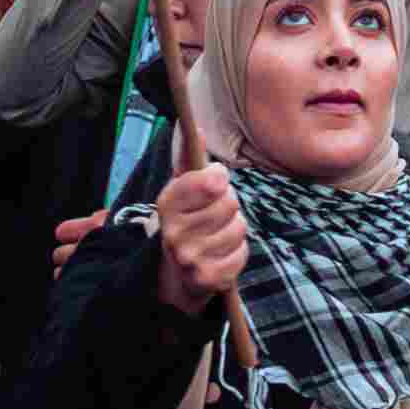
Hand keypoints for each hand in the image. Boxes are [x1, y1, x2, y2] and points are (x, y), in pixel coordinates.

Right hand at [148, 162, 247, 314]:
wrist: (177, 271)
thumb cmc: (187, 218)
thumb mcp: (183, 187)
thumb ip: (190, 157)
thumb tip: (197, 129)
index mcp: (167, 203)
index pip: (210, 181)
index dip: (219, 178)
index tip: (215, 182)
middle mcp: (173, 232)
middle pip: (230, 204)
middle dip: (229, 205)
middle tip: (215, 213)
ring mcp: (189, 258)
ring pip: (238, 228)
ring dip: (235, 229)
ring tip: (218, 232)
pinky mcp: (206, 278)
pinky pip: (242, 253)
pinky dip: (238, 252)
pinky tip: (221, 252)